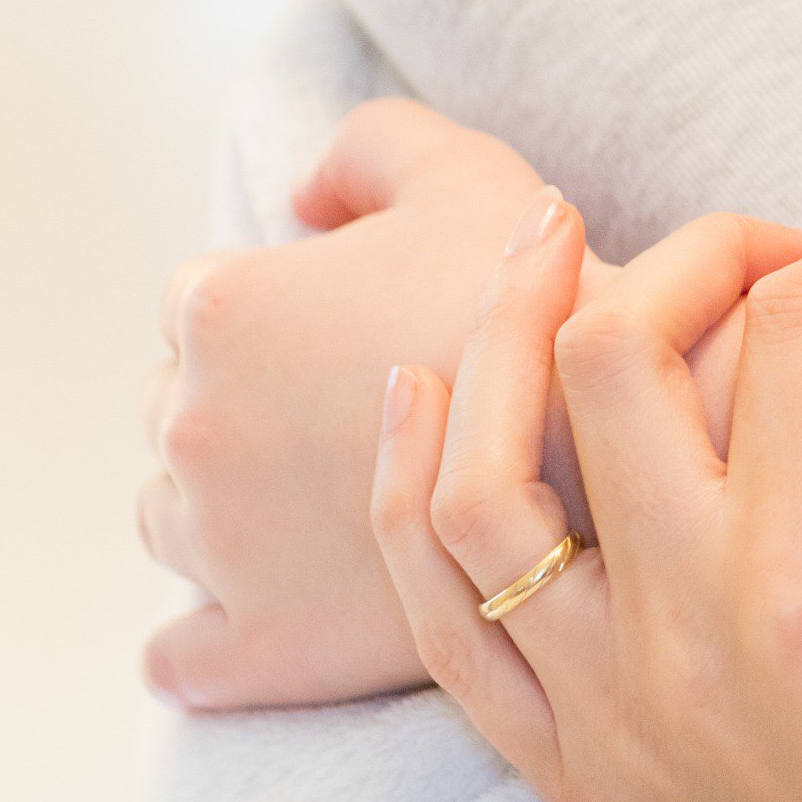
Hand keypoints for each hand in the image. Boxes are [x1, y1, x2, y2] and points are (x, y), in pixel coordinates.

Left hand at [141, 99, 555, 707]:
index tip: (350, 329)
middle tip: (352, 411)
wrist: (631, 441)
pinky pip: (182, 656)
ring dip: (225, 507)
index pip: (200, 302)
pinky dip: (204, 639)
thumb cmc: (545, 297)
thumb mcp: (463, 167)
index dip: (281, 308)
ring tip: (327, 499)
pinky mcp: (254, 643)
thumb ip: (367, 145)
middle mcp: (193, 424)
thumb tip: (306, 197)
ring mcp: (215, 544)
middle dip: (247, 405)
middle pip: (176, 407)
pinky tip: (261, 611)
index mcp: (225, 310)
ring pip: (171, 520)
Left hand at [375, 202, 801, 801]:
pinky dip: (405, 491)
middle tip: (775, 239)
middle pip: (613, 360)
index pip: (797, 329)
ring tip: (548, 236)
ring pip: (479, 480)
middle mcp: (684, 644)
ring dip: (502, 331)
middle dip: (695, 251)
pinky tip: (419, 392)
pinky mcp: (576, 768)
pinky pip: (439, 619)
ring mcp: (609, 713)